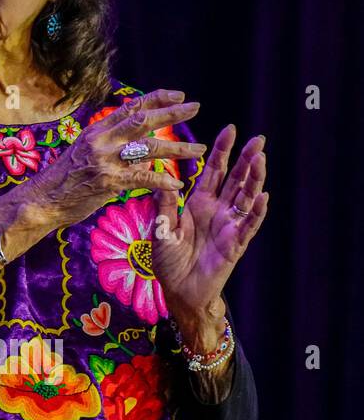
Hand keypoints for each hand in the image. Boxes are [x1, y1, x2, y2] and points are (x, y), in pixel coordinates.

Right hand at [26, 89, 206, 227]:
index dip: (157, 98)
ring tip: (199, 149)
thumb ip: (112, 147)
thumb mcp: (86, 153)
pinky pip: (142, 179)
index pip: (131, 107)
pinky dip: (162, 181)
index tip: (179, 95)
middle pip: (143, 120)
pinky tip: (177, 184)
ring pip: (148, 147)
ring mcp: (105, 159)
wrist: (43, 199)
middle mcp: (102, 140)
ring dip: (178, 148)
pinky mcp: (108, 181)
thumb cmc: (65, 179)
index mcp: (97, 130)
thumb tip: (140, 151)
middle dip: (172, 113)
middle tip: (196, 108)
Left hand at [153, 124, 267, 328]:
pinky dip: (256, 211)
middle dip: (246, 159)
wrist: (178, 290)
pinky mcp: (235, 244)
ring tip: (260, 159)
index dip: (222, 151)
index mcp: (198, 203)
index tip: (230, 129)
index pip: (214, 171)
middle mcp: (217, 211)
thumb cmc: (168, 260)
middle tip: (258, 138)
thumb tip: (157, 169)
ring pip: (246, 198)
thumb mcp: (161, 227)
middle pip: (236, 180)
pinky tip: (263, 196)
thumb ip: (163, 202)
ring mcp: (229, 226)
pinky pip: (248, 225)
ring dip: (254, 179)